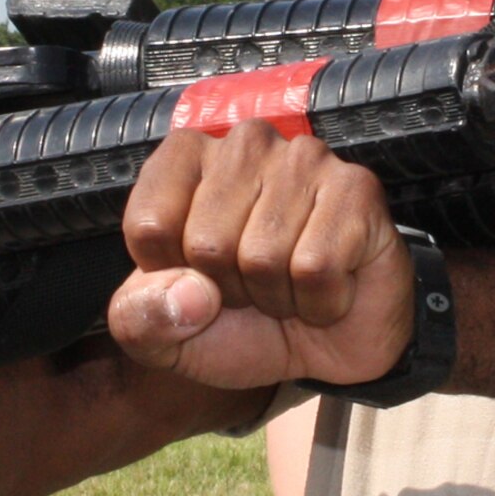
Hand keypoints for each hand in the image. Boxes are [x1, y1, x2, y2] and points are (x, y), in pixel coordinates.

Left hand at [107, 122, 413, 390]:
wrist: (324, 351)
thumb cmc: (243, 325)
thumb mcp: (165, 336)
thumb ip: (139, 318)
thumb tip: (188, 292)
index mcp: (185, 160)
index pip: (148, 224)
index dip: (172, 276)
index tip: (200, 278)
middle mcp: (244, 144)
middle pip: (205, 242)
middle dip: (229, 290)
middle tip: (254, 285)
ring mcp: (304, 160)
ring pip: (263, 256)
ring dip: (277, 297)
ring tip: (291, 283)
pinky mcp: (356, 189)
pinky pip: (317, 267)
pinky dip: (320, 301)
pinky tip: (328, 286)